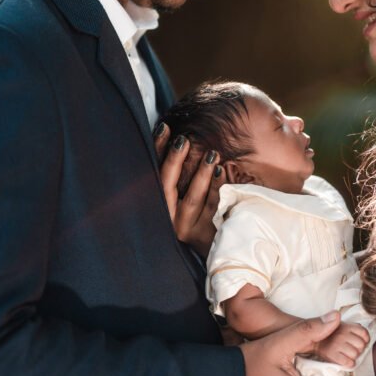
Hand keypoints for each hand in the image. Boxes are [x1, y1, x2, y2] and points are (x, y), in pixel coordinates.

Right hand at [154, 123, 224, 254]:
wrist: (215, 248)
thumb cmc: (194, 211)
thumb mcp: (181, 192)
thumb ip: (176, 170)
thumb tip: (178, 135)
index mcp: (156, 204)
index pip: (154, 173)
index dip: (157, 150)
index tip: (164, 128)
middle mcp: (166, 218)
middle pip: (167, 186)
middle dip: (174, 161)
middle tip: (183, 139)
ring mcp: (185, 228)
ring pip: (193, 198)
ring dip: (201, 174)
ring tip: (212, 153)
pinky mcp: (204, 234)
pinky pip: (212, 207)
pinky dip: (217, 188)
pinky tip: (221, 170)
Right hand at [314, 322, 369, 367]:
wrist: (316, 341)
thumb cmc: (332, 334)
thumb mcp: (342, 326)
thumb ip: (353, 327)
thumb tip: (363, 332)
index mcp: (346, 326)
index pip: (364, 333)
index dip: (365, 339)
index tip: (361, 342)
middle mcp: (342, 334)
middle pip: (361, 345)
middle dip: (359, 349)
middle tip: (352, 349)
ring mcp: (337, 344)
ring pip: (355, 354)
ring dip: (353, 357)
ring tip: (348, 354)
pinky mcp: (332, 354)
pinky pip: (347, 362)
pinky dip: (349, 363)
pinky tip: (346, 361)